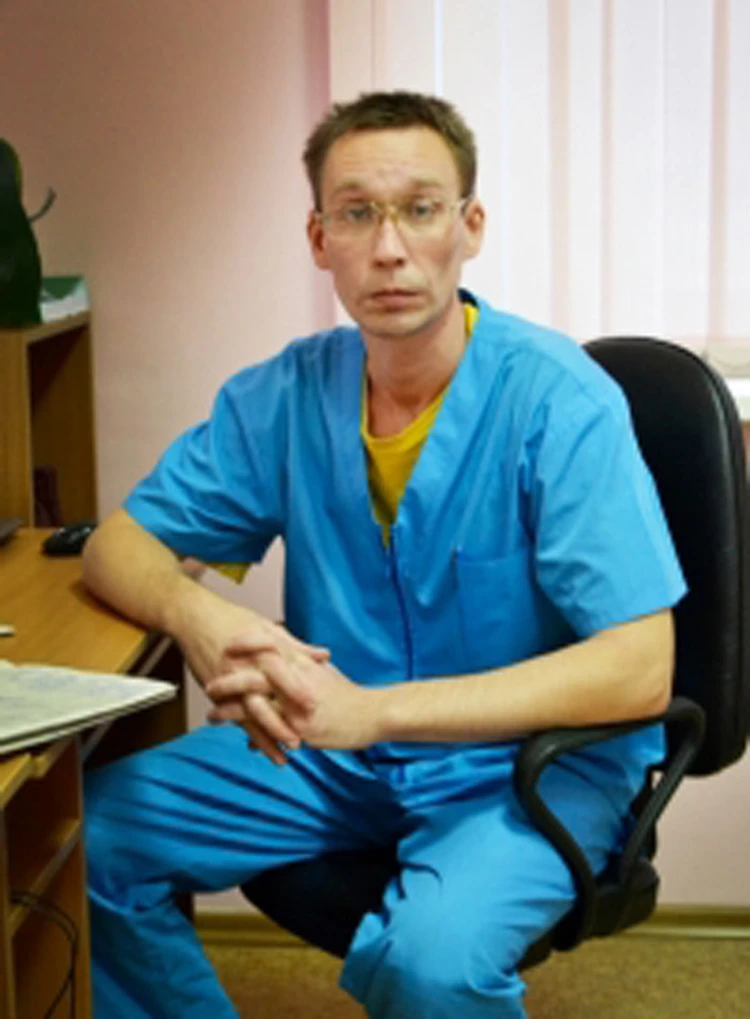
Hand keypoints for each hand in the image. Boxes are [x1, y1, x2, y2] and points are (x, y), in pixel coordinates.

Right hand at [170, 585, 329, 761]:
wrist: (193, 618)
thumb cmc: (231, 619)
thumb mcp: (267, 627)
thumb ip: (296, 646)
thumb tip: (324, 655)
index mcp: (260, 651)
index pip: (282, 673)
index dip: (297, 689)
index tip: (315, 704)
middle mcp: (245, 669)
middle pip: (265, 700)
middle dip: (281, 722)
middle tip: (300, 739)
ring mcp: (229, 683)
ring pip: (250, 716)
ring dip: (267, 736)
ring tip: (283, 754)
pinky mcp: (218, 693)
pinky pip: (234, 718)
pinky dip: (248, 734)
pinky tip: (260, 749)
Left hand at [206, 656, 382, 752]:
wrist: (371, 713)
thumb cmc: (346, 694)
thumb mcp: (322, 671)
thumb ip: (301, 662)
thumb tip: (280, 657)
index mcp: (302, 663)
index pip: (269, 645)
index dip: (246, 643)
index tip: (227, 643)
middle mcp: (297, 681)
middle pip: (256, 673)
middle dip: (229, 677)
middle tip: (209, 681)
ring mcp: (297, 705)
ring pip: (257, 703)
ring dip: (231, 708)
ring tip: (211, 712)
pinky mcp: (300, 727)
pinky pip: (269, 730)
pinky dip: (249, 732)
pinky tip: (240, 741)